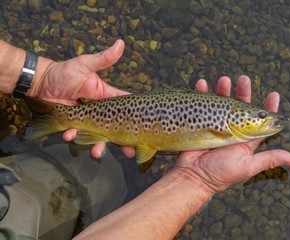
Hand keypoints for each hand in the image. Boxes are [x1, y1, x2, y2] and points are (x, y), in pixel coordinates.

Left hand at [28, 39, 134, 157]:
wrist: (41, 83)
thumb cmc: (64, 72)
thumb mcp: (85, 64)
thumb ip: (103, 58)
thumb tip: (121, 43)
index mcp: (106, 98)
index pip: (125, 108)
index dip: (135, 118)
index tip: (145, 128)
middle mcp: (99, 112)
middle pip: (115, 129)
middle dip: (122, 142)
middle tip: (129, 152)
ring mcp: (86, 121)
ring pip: (97, 137)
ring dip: (98, 146)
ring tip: (97, 153)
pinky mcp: (73, 126)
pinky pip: (77, 135)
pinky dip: (74, 137)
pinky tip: (70, 135)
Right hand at [176, 75, 289, 192]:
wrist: (193, 176)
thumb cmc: (220, 173)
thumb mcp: (247, 166)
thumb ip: (268, 159)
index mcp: (244, 139)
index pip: (259, 121)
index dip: (267, 108)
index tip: (273, 94)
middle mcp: (231, 130)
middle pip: (239, 107)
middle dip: (242, 92)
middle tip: (243, 79)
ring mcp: (215, 126)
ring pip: (221, 103)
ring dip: (222, 90)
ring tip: (223, 80)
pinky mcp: (200, 123)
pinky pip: (201, 106)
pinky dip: (201, 94)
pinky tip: (202, 85)